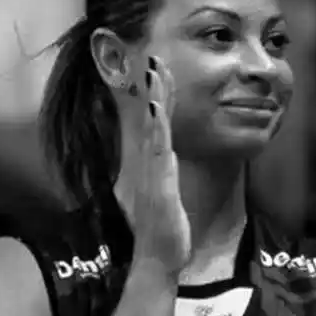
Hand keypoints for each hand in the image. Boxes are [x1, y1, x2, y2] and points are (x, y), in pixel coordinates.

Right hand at [125, 56, 190, 273]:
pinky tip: (155, 108)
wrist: (157, 260)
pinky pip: (157, 151)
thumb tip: (167, 159)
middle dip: (151, 87)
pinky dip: (155, 128)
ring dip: (152, 98)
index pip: (153, 123)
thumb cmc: (163, 232)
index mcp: (151, 165)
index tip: (157, 68)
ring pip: (152, 128)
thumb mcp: (164, 195)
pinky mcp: (159, 184)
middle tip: (152, 55)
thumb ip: (164, 176)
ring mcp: (151, 173)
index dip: (155, 95)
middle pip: (149, 118)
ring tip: (153, 70)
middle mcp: (147, 164)